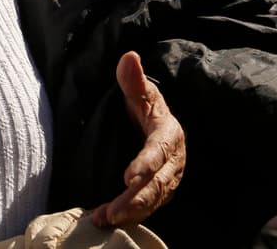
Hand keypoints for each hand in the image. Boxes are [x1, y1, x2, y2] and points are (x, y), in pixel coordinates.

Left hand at [91, 52, 185, 227]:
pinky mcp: (158, 192)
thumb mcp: (140, 93)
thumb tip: (129, 57)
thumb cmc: (146, 107)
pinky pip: (146, 207)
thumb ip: (133, 80)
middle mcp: (172, 161)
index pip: (158, 151)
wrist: (156, 124)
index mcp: (169, 134)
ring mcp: (167, 179)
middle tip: (113, 210)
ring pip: (152, 200)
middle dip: (136, 199)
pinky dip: (128, 216)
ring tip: (105, 218)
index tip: (128, 176)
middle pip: (158, 184)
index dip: (145, 165)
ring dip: (130, 212)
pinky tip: (104, 220)